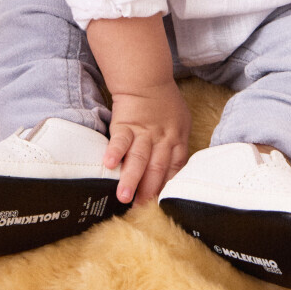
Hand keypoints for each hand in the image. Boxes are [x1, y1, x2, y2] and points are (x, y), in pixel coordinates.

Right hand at [103, 81, 190, 205]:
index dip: (167, 188)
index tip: (160, 207)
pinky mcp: (125, 124)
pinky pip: (120, 139)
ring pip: (139, 157)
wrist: (147, 79)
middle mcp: (162, 139)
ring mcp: (144, 132)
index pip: (175, 169)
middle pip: (157, 167)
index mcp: (177, 140)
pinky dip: (115, 151)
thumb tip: (170, 177)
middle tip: (140, 210)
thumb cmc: (165, 104)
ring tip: (124, 196)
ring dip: (131, 177)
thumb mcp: (181, 124)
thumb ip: (176, 149)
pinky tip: (109, 164)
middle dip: (148, 190)